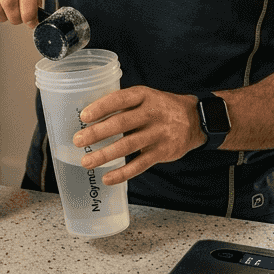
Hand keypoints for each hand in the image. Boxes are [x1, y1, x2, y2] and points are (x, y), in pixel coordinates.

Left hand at [71, 86, 204, 185]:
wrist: (195, 120)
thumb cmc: (161, 108)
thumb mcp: (146, 98)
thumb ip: (124, 106)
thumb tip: (90, 119)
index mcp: (144, 96)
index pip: (120, 99)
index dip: (101, 107)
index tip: (84, 116)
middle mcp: (152, 113)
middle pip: (121, 123)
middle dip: (97, 133)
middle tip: (78, 141)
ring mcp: (158, 134)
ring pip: (127, 146)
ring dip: (104, 155)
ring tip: (86, 161)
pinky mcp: (163, 152)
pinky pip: (140, 165)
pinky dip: (122, 173)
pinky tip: (108, 178)